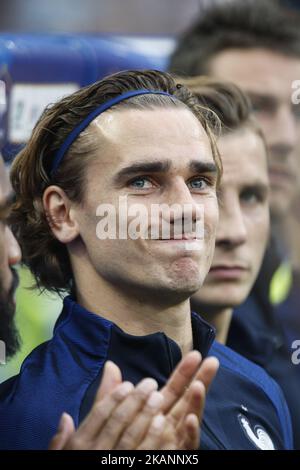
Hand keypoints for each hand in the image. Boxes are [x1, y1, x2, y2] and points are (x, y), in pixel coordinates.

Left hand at [49, 352, 218, 449]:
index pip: (174, 388)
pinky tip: (190, 420)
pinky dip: (189, 433)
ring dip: (195, 404)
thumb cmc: (117, 445)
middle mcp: (169, 426)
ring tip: (198, 386)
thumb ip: (113, 394)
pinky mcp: (174, 455)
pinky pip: (184, 445)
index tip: (195, 354)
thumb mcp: (111, 417)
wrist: (116, 466)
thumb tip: (111, 365)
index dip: (184, 372)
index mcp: (157, 413)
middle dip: (201, 380)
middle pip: (188, 400)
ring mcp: (173, 442)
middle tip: (212, 361)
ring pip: (189, 420)